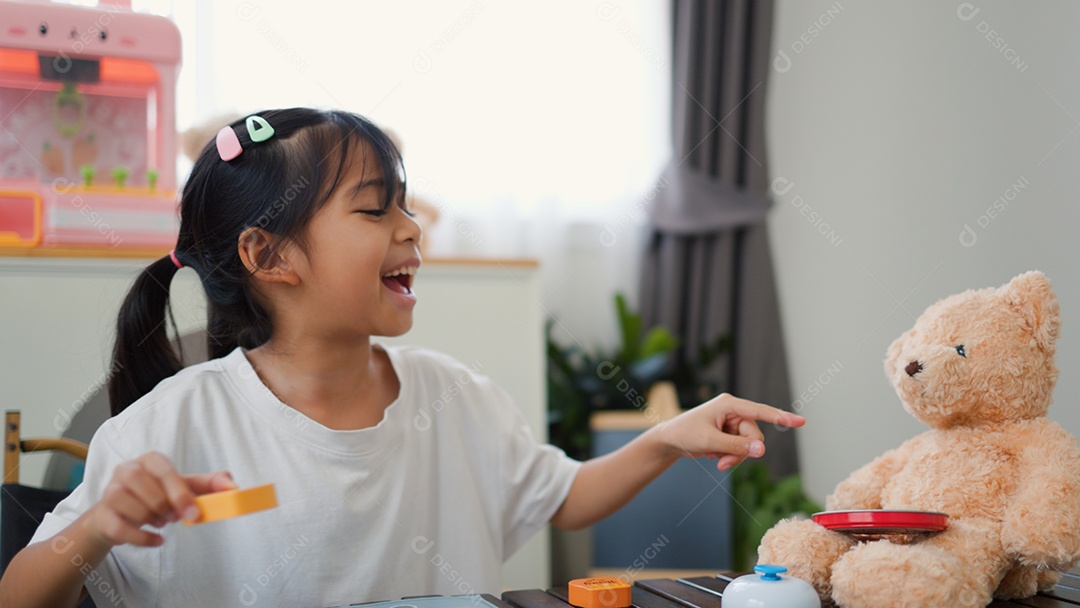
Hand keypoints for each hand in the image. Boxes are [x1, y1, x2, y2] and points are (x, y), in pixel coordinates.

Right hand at [82, 452, 235, 548]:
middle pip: (145, 487)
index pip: (165, 471)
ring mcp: (110, 491)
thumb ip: (210, 485)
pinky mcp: (102, 515)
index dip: (180, 493)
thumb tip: (234, 487)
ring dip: (151, 520)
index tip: (194, 514)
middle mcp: (126, 470)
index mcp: (150, 460)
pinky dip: (142, 538)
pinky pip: (120, 528)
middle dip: (165, 507)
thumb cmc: (156, 495)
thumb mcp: (184, 487)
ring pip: (131, 506)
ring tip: (161, 522)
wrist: (120, 515)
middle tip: (174, 518)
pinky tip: (157, 540)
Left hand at [652, 393, 804, 470]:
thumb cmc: (685, 435)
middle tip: (723, 464)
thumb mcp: (710, 442)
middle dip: (742, 453)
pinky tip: (713, 456)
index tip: (801, 421)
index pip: (760, 411)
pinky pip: (740, 448)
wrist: (668, 441)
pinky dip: (729, 456)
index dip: (781, 417)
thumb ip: (736, 447)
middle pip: (754, 436)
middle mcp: (733, 410)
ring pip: (748, 445)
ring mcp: (731, 422)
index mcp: (729, 404)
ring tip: (716, 462)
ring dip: (735, 457)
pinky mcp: (728, 433)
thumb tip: (761, 451)